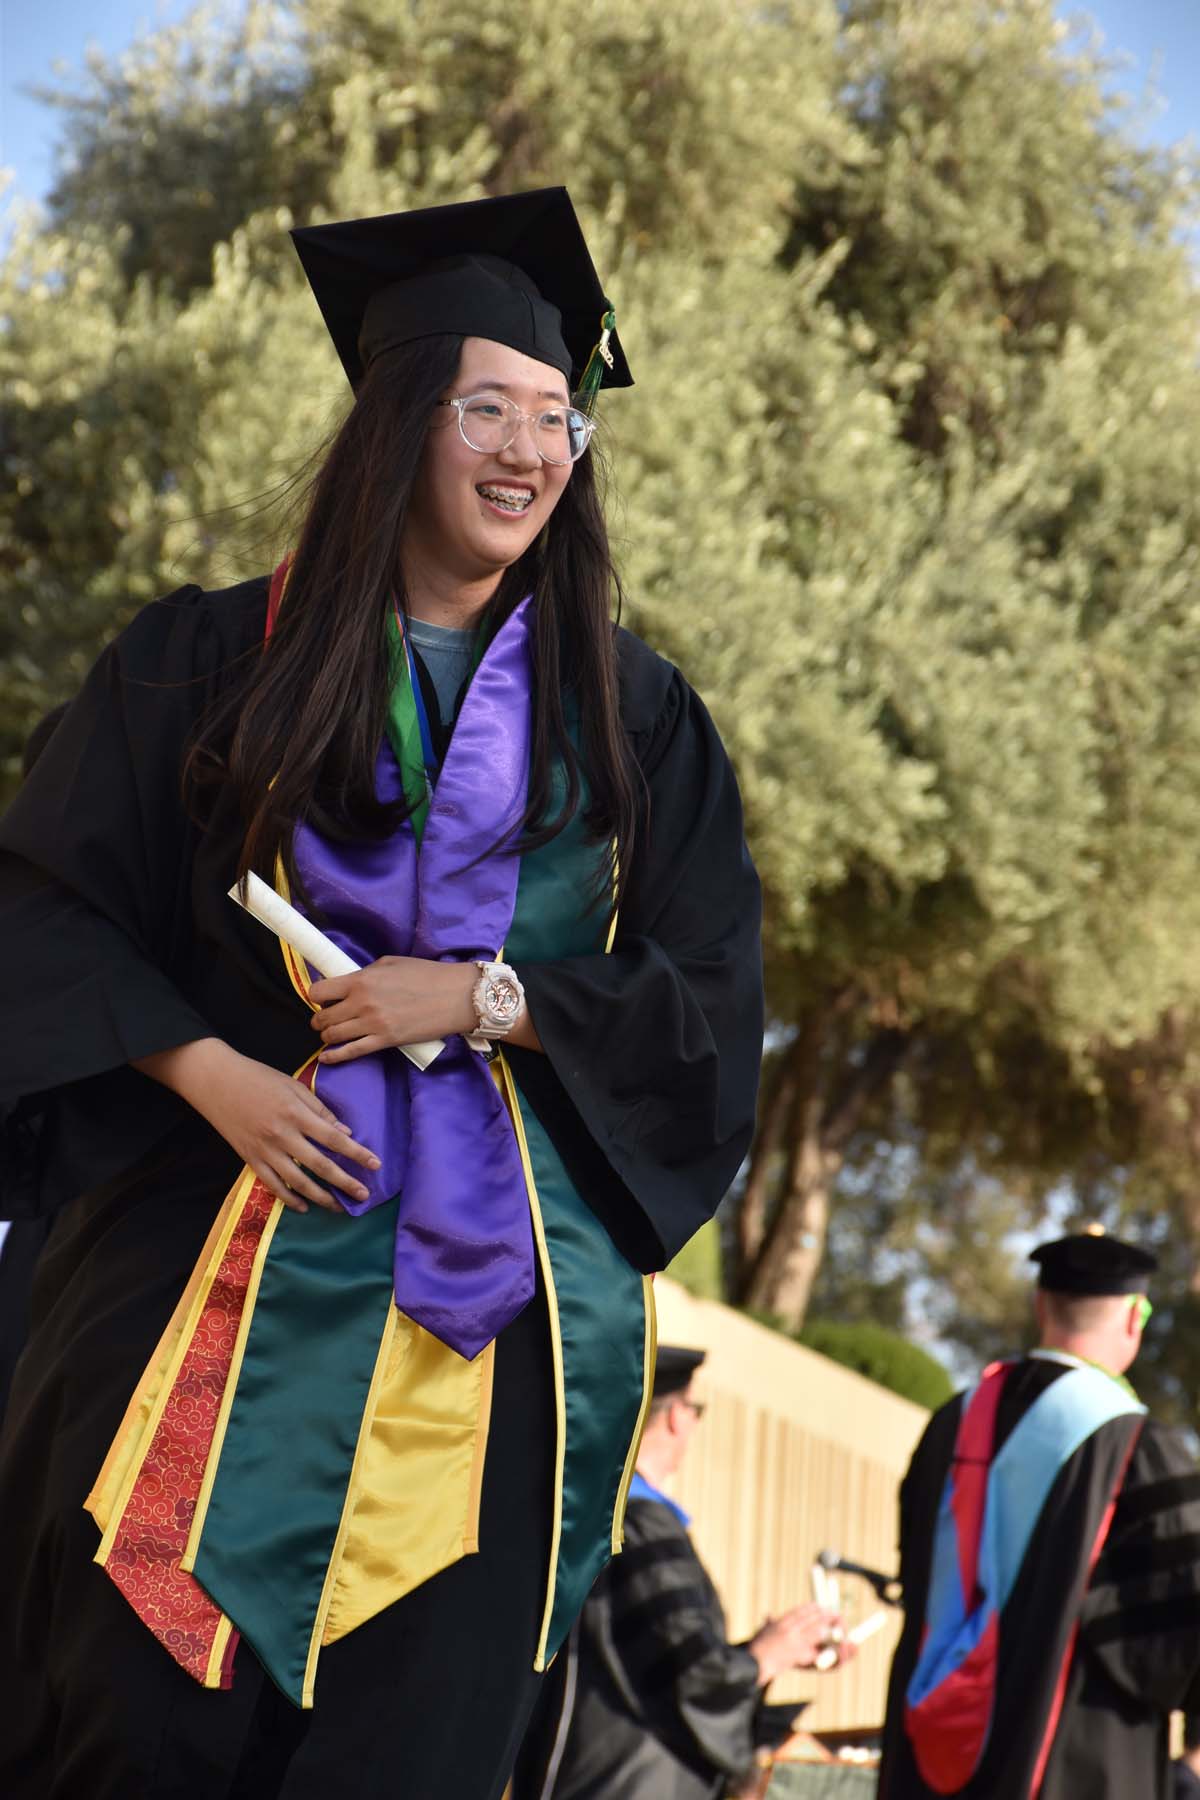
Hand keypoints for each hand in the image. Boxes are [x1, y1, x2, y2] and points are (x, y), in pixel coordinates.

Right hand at [134, 1038, 380, 1213]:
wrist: (215, 1082)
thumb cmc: (258, 1078)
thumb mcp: (293, 1085)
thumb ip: (320, 1110)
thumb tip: (345, 1133)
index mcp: (296, 1113)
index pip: (334, 1138)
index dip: (357, 1153)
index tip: (376, 1164)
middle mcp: (282, 1135)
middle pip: (320, 1165)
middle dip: (345, 1182)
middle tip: (364, 1195)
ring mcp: (265, 1150)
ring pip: (298, 1182)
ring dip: (321, 1197)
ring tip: (339, 1207)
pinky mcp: (250, 1159)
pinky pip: (273, 1185)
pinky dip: (289, 1198)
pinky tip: (304, 1206)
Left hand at [309, 957, 477, 1062]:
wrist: (454, 996)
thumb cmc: (425, 974)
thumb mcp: (389, 963)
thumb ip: (364, 974)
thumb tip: (348, 985)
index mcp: (360, 980)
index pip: (319, 991)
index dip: (317, 995)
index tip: (322, 998)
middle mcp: (361, 1003)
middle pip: (323, 1017)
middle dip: (320, 1018)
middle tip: (326, 1018)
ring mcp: (372, 1025)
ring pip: (332, 1036)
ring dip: (327, 1035)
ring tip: (332, 1033)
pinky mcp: (384, 1042)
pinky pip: (350, 1052)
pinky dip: (333, 1057)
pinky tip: (325, 1058)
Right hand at [748, 1604, 843, 1683]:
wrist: (751, 1664)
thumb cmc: (755, 1650)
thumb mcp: (761, 1632)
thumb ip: (768, 1624)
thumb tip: (767, 1615)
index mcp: (780, 1623)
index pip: (798, 1611)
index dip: (811, 1608)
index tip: (819, 1606)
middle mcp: (787, 1628)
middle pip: (810, 1618)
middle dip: (824, 1616)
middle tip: (835, 1615)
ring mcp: (792, 1640)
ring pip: (815, 1630)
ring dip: (827, 1628)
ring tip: (838, 1625)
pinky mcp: (796, 1653)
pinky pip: (813, 1649)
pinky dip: (823, 1646)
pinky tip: (831, 1642)